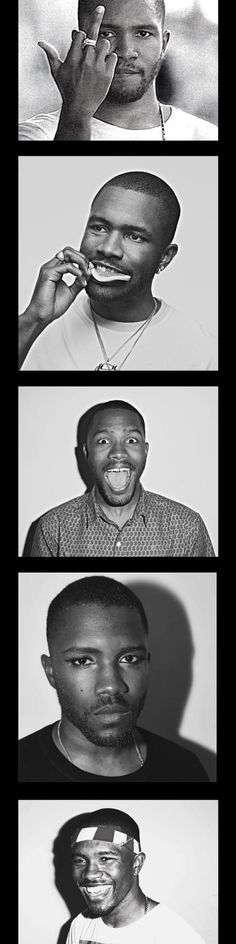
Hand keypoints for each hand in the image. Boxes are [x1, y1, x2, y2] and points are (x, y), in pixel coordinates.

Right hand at [28, 248, 91, 325]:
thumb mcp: (71, 292)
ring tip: (86, 273)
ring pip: (67, 254)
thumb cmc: (52, 306)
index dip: (81, 260)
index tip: (89, 270)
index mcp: (55, 270)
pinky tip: (81, 279)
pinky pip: (67, 266)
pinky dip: (77, 271)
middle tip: (89, 269)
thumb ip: (78, 282)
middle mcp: (51, 267)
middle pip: (68, 251)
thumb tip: (87, 275)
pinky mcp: (48, 274)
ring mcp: (49, 269)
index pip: (69, 256)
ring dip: (80, 262)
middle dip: (82, 258)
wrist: (43, 316)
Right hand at [38, 5, 117, 124]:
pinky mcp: (107, 74)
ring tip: (99, 54)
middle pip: (94, 35)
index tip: (82, 36)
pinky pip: (113, 57)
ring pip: (105, 43)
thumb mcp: (57, 71)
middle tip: (100, 7)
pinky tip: (104, 66)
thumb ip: (51, 54)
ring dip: (103, 46)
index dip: (81, 34)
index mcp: (73, 57)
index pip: (80, 34)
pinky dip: (110, 59)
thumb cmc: (67, 89)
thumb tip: (41, 43)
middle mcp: (85, 59)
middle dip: (96, 24)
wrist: (79, 107)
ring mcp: (97, 66)